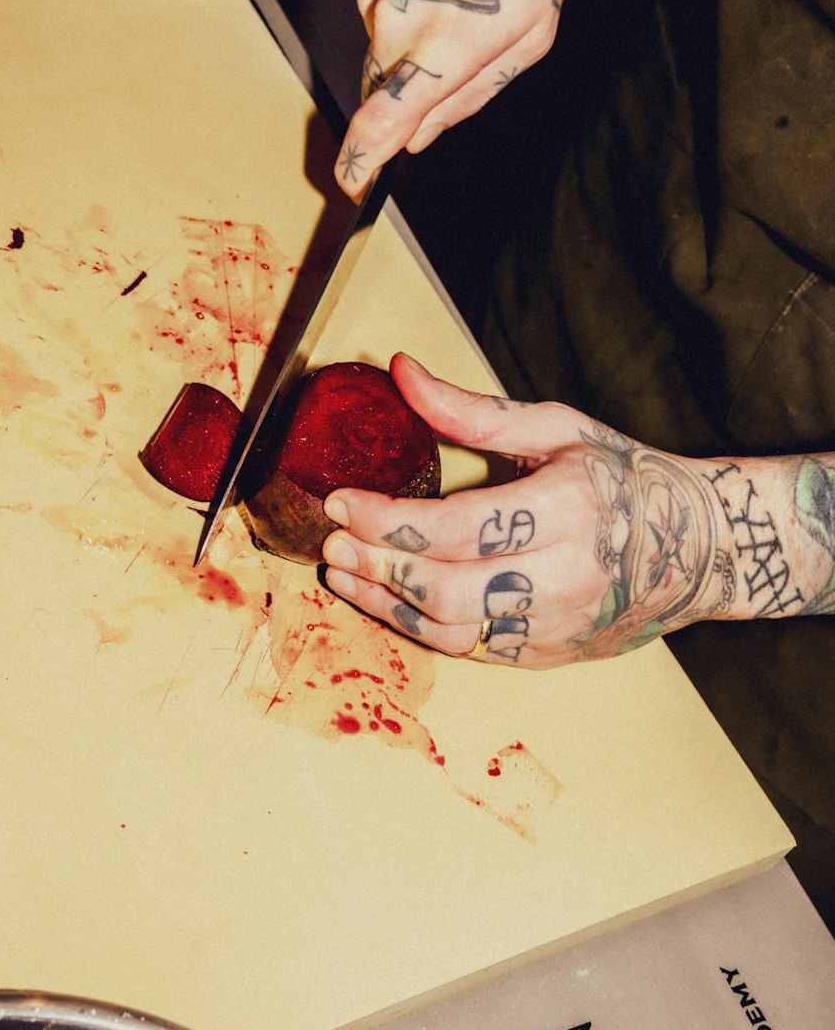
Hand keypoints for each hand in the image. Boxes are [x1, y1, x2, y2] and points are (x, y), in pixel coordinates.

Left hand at [320, 355, 738, 667]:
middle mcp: (567, 576)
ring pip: (452, 631)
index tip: (340, 503)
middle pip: (447, 588)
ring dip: (385, 604)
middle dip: (377, 567)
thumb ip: (472, 410)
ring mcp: (560, 625)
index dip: (388, 521)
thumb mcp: (556, 427)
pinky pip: (471, 650)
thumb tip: (401, 372)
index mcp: (569, 509)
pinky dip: (418, 627)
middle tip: (331, 544)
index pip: (458, 528)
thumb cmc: (623, 478)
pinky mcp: (551, 656)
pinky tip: (387, 601)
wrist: (698, 549)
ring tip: (345, 574)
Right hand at [333, 0, 617, 198]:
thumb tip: (420, 139)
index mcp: (442, 48)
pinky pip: (381, 10)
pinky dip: (410, 7)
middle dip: (408, 97)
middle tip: (463, 58)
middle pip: (381, 92)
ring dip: (417, 42)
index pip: (378, 125)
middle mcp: (395, 22)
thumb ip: (469, 97)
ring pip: (383, 48)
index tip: (355, 184)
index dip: (361, 162)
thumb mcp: (530, 38)